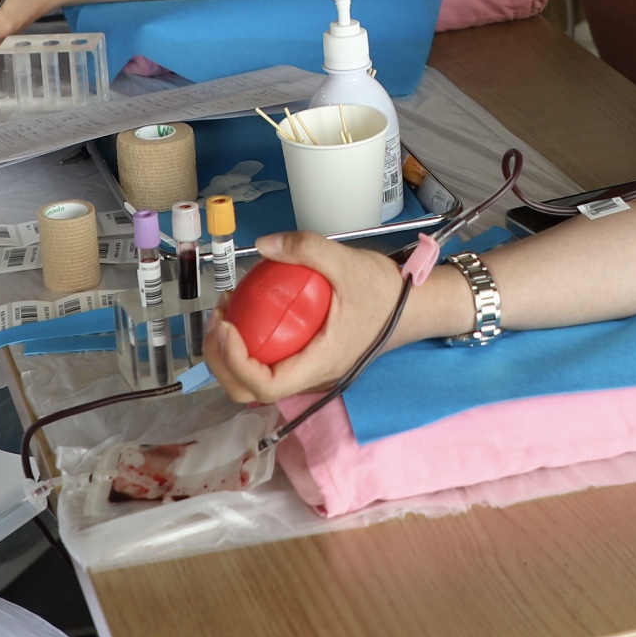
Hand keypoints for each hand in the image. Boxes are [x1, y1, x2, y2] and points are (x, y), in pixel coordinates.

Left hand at [202, 231, 415, 402]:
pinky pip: (270, 366)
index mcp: (322, 364)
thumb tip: (263, 244)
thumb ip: (305, 248)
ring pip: (256, 383)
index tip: (227, 325)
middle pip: (251, 392)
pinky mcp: (310, 362)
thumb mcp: (347, 262)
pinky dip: (248, 348)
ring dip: (230, 354)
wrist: (416, 305)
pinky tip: (246, 313)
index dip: (235, 362)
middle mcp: (314, 377)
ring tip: (227, 313)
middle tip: (219, 317)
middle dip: (222, 360)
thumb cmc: (386, 291)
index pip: (266, 386)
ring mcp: (311, 373)